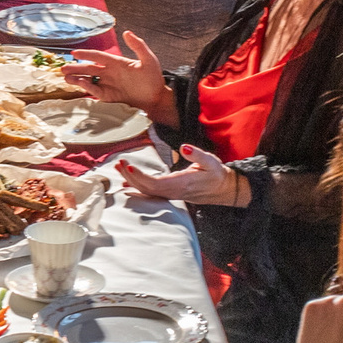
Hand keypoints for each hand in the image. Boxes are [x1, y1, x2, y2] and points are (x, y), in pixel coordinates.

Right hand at [63, 30, 171, 117]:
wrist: (156, 99)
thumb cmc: (154, 79)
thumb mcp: (149, 60)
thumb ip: (138, 46)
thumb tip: (127, 32)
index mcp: (117, 63)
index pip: (98, 56)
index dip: (86, 54)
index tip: (74, 53)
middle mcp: (110, 73)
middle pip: (89, 68)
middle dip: (75, 68)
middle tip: (62, 68)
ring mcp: (108, 85)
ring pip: (89, 80)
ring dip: (77, 78)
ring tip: (65, 77)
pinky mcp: (109, 96)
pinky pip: (95, 91)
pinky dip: (87, 87)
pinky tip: (80, 84)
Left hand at [117, 143, 242, 206]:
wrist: (222, 189)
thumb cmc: (216, 174)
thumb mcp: (210, 161)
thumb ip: (196, 154)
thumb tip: (184, 147)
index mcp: (182, 184)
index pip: (156, 183)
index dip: (141, 177)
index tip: (130, 167)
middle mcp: (174, 192)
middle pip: (146, 188)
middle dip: (131, 176)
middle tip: (119, 163)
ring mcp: (171, 195)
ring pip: (146, 190)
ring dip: (131, 180)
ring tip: (119, 168)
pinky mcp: (169, 194)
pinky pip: (149, 192)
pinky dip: (136, 186)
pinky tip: (126, 181)